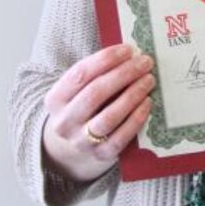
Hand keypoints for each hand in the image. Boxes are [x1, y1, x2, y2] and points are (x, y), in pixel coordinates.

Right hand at [42, 44, 155, 183]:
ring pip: (109, 116)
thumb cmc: (83, 106)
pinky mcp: (99, 156)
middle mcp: (64, 122)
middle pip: (95, 94)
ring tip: (149, 80)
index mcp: (55, 99)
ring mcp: (81, 141)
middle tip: (145, 62)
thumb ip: (97, 73)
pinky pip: (121, 137)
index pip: (80, 74)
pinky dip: (136, 118)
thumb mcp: (78, 90)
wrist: (72, 147)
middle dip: (124, 74)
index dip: (106, 59)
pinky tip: (147, 102)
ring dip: (133, 95)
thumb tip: (131, 54)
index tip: (129, 49)